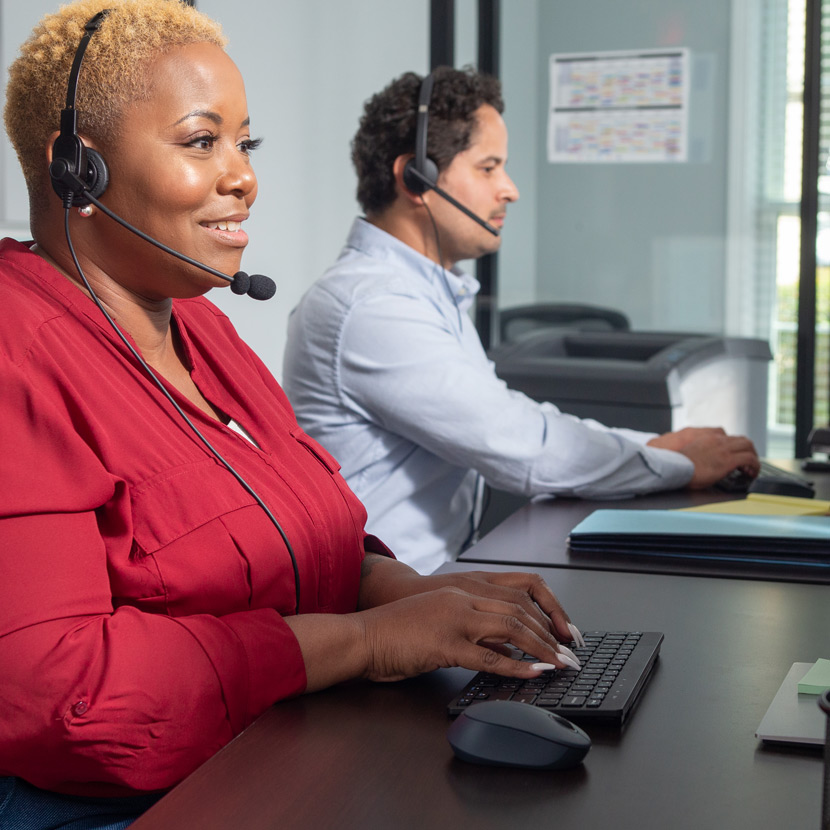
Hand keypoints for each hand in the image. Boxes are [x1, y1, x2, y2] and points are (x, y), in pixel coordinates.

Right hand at [358, 556, 579, 646]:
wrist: (362, 637)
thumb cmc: (397, 633)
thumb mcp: (440, 622)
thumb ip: (472, 630)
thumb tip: (506, 647)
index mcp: (461, 591)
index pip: (515, 595)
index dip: (543, 615)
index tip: (560, 634)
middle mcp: (461, 599)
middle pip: (520, 609)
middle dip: (550, 633)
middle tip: (569, 653)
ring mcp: (453, 619)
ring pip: (511, 628)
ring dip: (541, 649)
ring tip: (560, 664)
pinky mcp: (444, 643)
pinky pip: (489, 656)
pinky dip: (516, 665)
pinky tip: (533, 673)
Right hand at [648, 427, 759, 488]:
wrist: (674, 467)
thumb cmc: (679, 464)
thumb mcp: (691, 452)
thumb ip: (703, 451)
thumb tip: (708, 461)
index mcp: (708, 438)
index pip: (730, 437)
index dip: (737, 447)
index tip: (737, 456)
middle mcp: (718, 440)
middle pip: (743, 440)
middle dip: (749, 451)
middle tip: (749, 462)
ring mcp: (724, 449)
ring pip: (749, 446)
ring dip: (753, 457)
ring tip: (752, 468)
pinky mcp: (728, 460)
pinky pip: (749, 459)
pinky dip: (754, 465)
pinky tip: (751, 473)